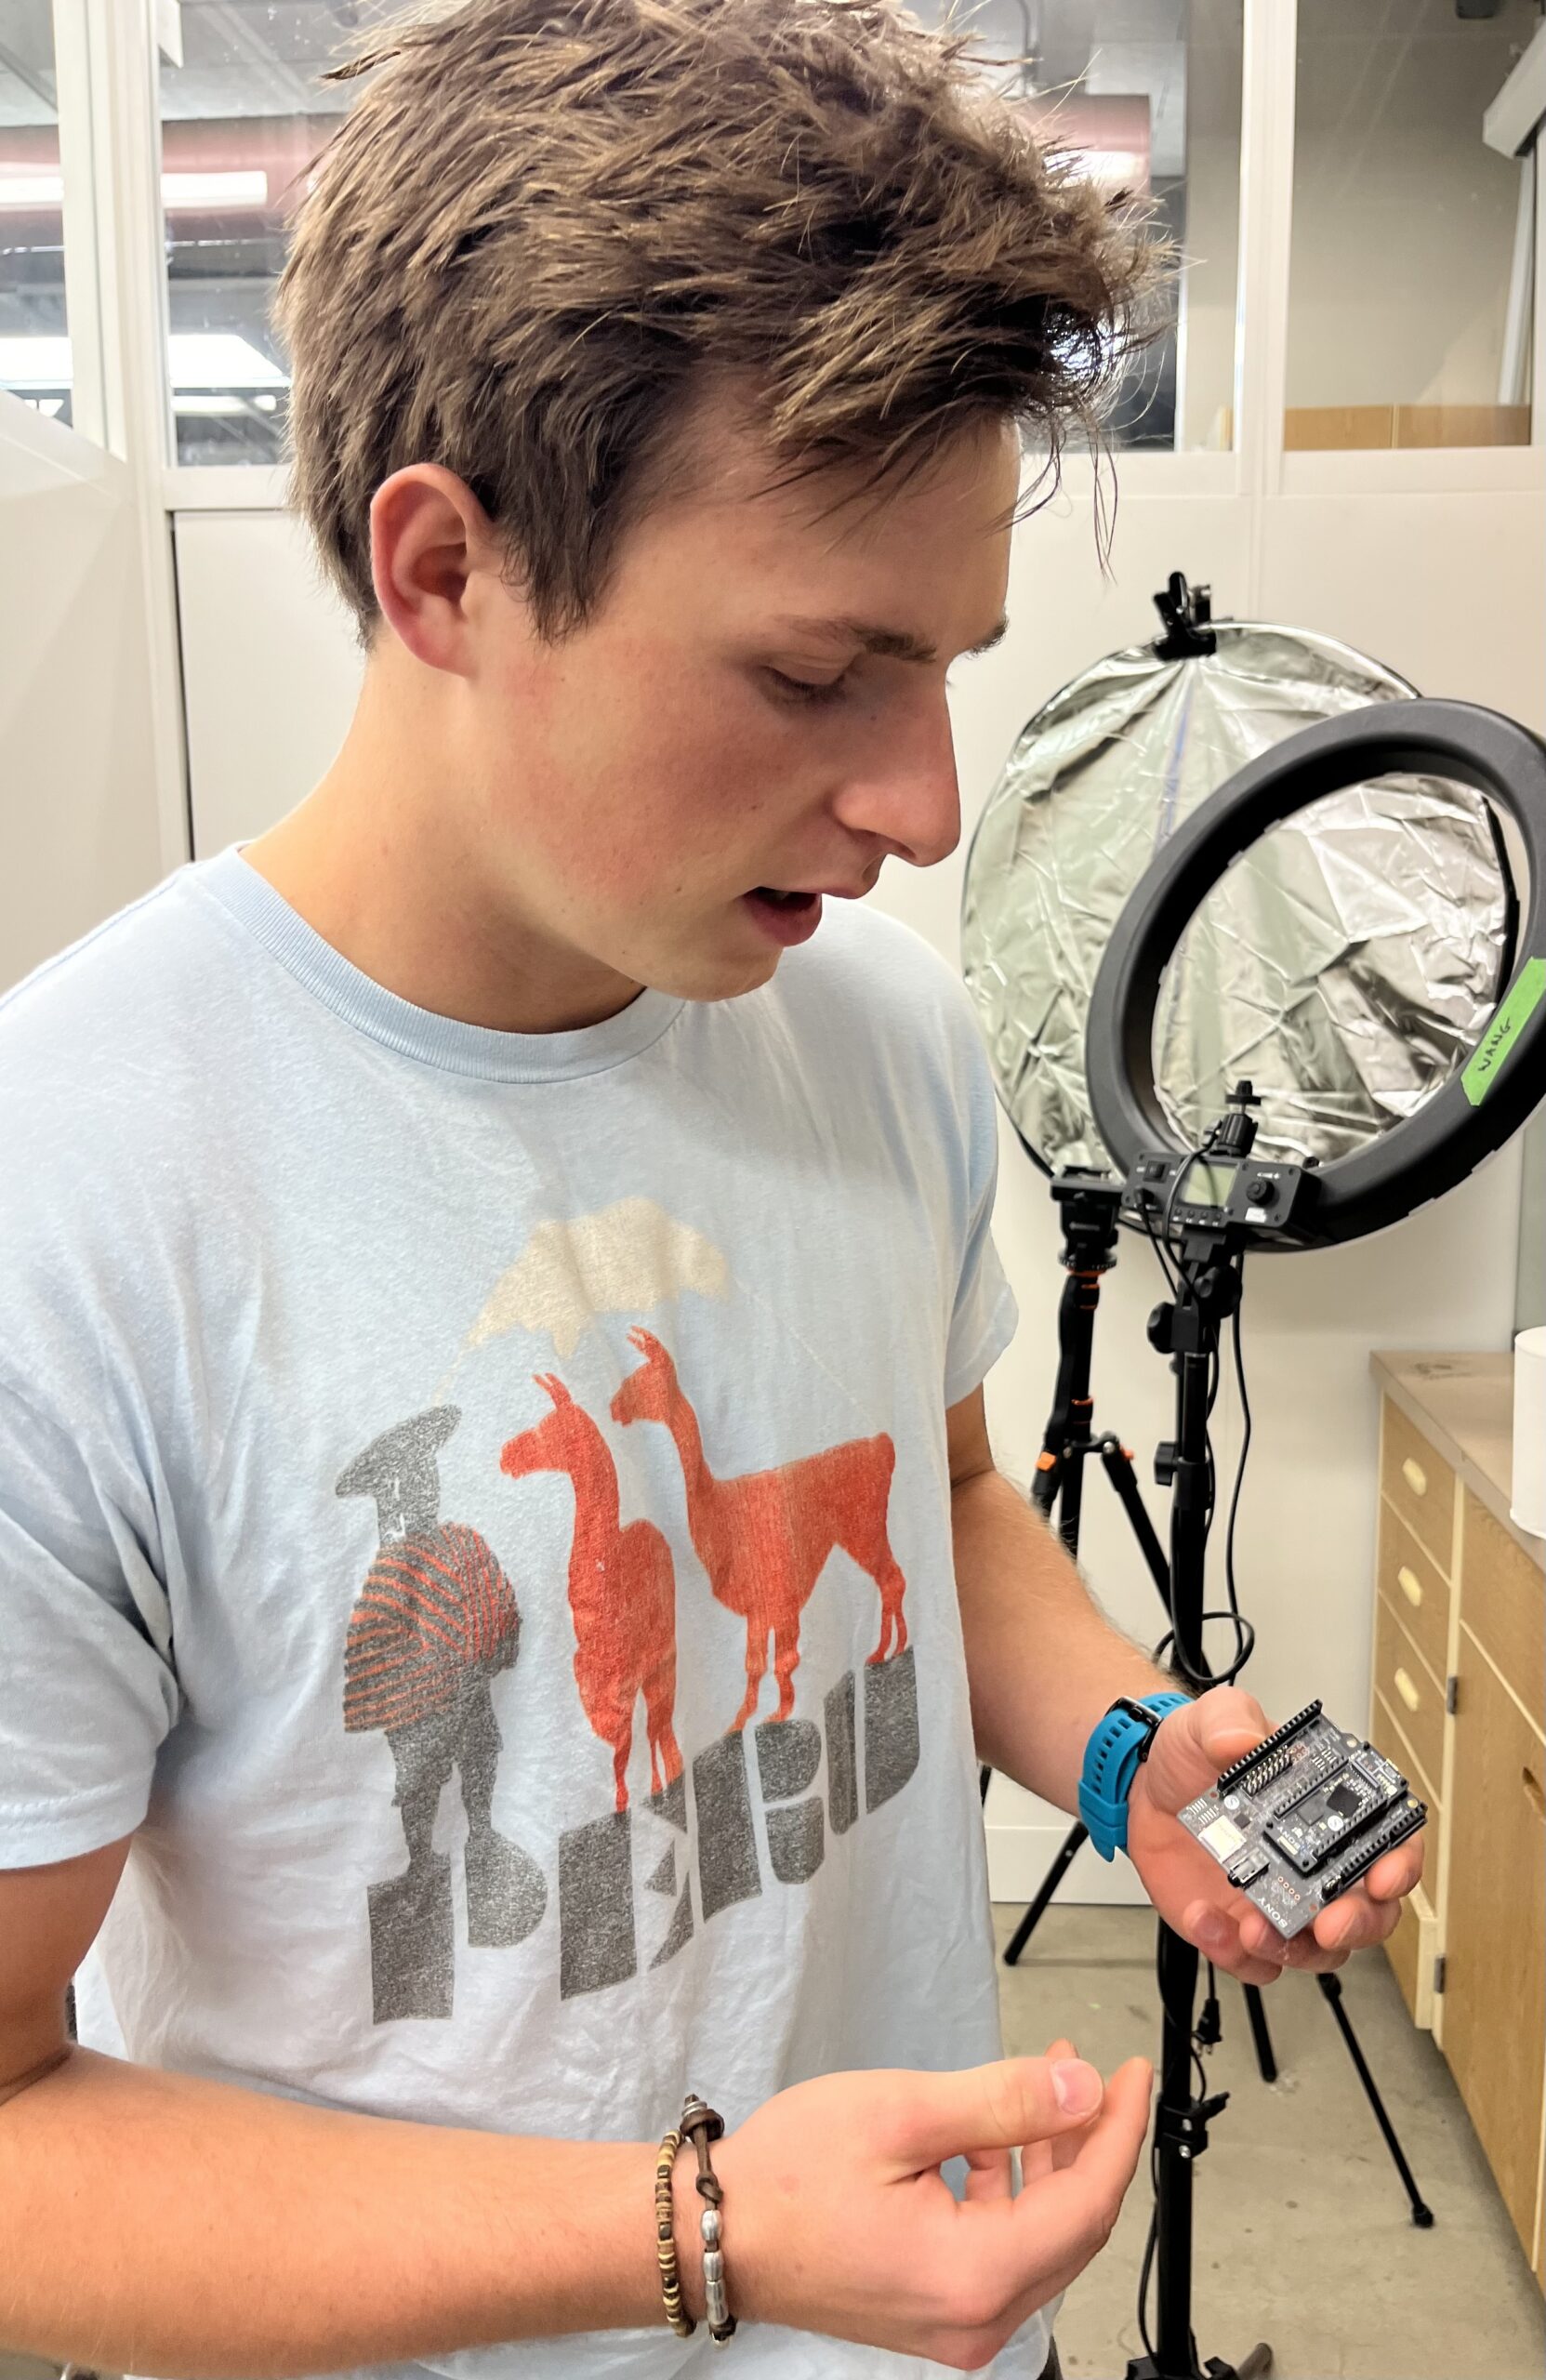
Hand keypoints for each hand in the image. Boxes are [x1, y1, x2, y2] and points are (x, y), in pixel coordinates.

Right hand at [702, 2047, 1152, 2371]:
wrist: (714, 2235)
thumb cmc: (787, 2177)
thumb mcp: (902, 2114)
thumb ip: (1003, 2102)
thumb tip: (1083, 2090)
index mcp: (975, 2275)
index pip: (1089, 2205)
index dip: (1118, 2131)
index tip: (1131, 2075)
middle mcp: (976, 2319)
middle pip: (1072, 2227)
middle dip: (1088, 2141)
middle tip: (1086, 2069)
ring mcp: (955, 2325)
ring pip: (1039, 2237)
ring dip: (1049, 2160)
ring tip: (1038, 2085)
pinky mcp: (934, 2313)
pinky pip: (1000, 2251)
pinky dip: (1009, 2191)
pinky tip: (988, 2138)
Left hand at [1126, 1686, 1425, 1985]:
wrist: (1143, 1790)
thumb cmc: (1194, 1757)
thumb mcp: (1211, 1721)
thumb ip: (1229, 1722)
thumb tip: (1244, 1740)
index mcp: (1327, 1811)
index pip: (1390, 1842)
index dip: (1399, 1864)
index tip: (1384, 1877)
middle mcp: (1315, 1864)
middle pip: (1369, 1913)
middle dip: (1357, 1925)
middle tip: (1329, 1923)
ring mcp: (1281, 1901)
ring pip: (1318, 1951)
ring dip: (1295, 1950)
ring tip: (1253, 1930)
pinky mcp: (1241, 1927)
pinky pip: (1255, 1962)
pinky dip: (1235, 1954)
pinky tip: (1206, 1921)